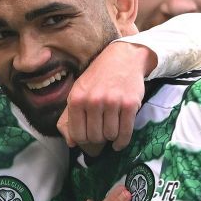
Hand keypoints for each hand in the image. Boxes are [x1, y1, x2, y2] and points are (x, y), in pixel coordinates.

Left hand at [58, 40, 153, 154]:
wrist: (124, 57)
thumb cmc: (98, 77)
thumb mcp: (78, 91)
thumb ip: (70, 117)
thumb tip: (71, 143)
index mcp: (77, 99)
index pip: (77, 134)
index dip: (83, 139)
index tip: (88, 136)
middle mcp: (94, 101)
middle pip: (94, 137)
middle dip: (98, 138)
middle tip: (101, 131)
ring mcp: (113, 102)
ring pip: (110, 136)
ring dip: (111, 136)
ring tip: (111, 128)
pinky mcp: (130, 104)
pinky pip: (125, 133)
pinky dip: (122, 141)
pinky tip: (119, 142)